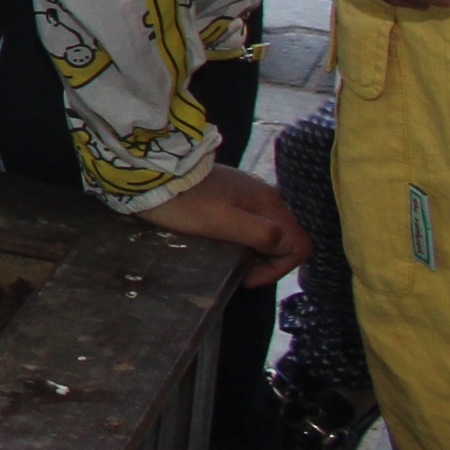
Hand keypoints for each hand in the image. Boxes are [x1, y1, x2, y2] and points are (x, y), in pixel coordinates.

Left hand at [143, 164, 309, 285]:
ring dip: (254, 251)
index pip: (299, 245)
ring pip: (267, 231)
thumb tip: (286, 245)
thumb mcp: (223, 222)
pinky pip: (249, 222)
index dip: (278, 268)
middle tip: (237, 270)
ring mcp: (247, 193)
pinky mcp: (230, 194)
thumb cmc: (185, 202)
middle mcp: (265, 195)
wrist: (151, 173)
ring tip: (228, 259)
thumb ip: (260, 234)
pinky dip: (242, 238)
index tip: (246, 276)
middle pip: (285, 238)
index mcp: (269, 202)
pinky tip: (222, 242)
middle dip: (267, 261)